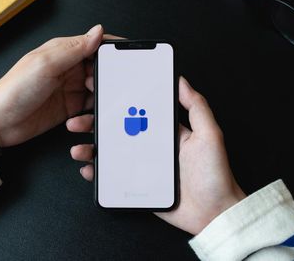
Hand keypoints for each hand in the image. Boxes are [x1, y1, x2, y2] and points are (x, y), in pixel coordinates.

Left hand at [0, 25, 103, 146]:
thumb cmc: (14, 90)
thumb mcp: (46, 64)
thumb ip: (75, 48)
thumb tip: (97, 31)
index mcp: (63, 51)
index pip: (94, 44)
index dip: (111, 48)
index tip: (127, 55)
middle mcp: (69, 68)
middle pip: (101, 67)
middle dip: (109, 76)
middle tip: (106, 84)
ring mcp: (70, 88)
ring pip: (99, 87)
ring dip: (101, 95)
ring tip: (93, 101)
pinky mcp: (70, 108)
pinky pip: (91, 107)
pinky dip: (93, 111)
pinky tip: (83, 116)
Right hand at [67, 76, 245, 234]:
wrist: (215, 214)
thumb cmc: (216, 174)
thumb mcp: (210, 134)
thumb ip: (197, 106)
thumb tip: (181, 80)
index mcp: (166, 131)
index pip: (137, 110)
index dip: (117, 101)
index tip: (100, 90)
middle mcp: (152, 146)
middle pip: (116, 130)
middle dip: (94, 123)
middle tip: (78, 120)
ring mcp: (143, 167)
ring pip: (110, 153)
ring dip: (90, 148)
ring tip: (78, 147)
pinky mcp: (138, 186)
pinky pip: (113, 177)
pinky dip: (97, 173)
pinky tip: (87, 169)